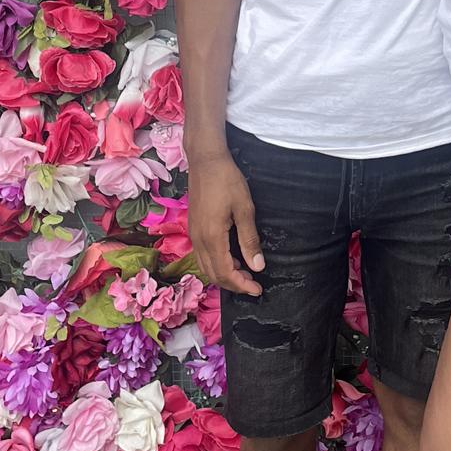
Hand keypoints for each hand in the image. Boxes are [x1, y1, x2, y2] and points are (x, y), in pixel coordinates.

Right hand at [187, 151, 264, 295]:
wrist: (205, 160)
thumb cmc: (227, 180)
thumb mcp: (245, 209)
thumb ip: (250, 240)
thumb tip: (257, 266)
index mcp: (212, 237)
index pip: (225, 273)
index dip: (242, 285)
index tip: (258, 289)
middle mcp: (198, 240)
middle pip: (213, 275)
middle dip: (233, 284)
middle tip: (253, 283)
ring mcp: (193, 235)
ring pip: (206, 267)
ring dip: (224, 275)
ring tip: (245, 272)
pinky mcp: (193, 228)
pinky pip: (202, 256)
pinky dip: (216, 264)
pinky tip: (231, 257)